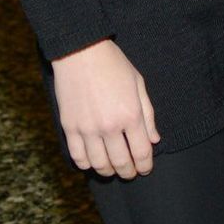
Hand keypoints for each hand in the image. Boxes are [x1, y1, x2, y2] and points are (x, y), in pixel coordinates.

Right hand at [52, 39, 159, 177]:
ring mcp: (87, 129)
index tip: (145, 168)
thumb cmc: (113, 64)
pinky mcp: (70, 127)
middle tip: (131, 172)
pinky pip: (78, 157)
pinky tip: (93, 161)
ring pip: (99, 164)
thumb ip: (148, 114)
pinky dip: (87, 164)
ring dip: (108, 171)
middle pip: (121, 162)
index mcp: (130, 114)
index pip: (142, 152)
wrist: (81, 51)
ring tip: (113, 169)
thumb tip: (154, 139)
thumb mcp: (138, 83)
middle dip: (129, 171)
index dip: (145, 165)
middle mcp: (109, 126)